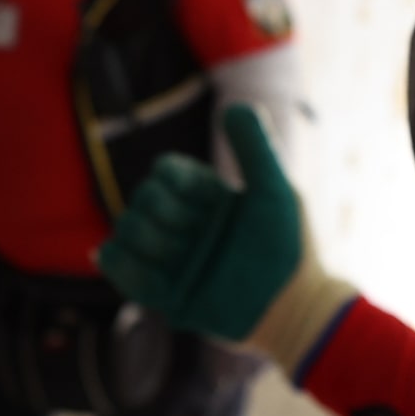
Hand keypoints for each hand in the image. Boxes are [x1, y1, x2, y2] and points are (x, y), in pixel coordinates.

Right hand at [96, 104, 356, 373]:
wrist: (293, 308)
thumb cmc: (289, 248)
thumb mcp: (276, 191)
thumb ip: (255, 148)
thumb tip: (231, 107)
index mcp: (208, 198)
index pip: (165, 172)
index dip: (175, 179)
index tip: (208, 197)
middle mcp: (187, 226)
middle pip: (143, 199)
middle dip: (162, 210)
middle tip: (196, 232)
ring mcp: (174, 260)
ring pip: (127, 231)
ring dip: (145, 237)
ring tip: (177, 253)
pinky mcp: (164, 295)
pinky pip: (122, 271)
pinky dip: (121, 263)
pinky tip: (135, 264)